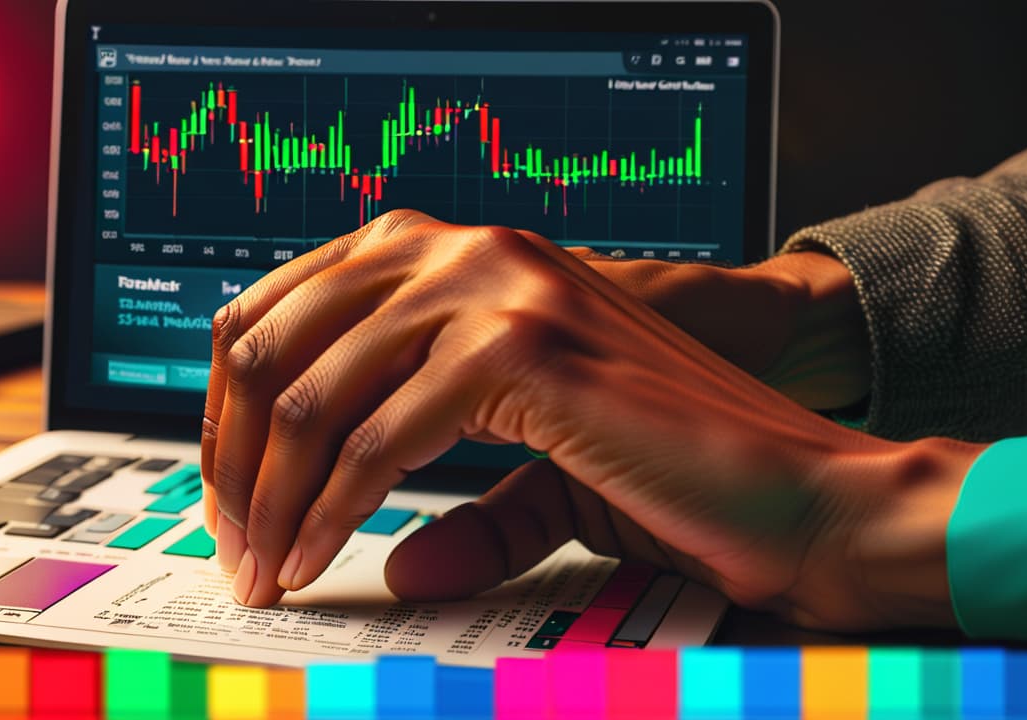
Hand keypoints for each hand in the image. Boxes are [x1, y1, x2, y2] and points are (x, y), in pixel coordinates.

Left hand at [201, 210, 980, 630]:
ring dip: (271, 494)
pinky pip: (379, 437)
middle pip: (278, 339)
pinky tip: (321, 558)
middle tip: (233, 544)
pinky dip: (332, 510)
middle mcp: (471, 249)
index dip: (235, 404)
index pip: (291, 305)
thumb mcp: (542, 474)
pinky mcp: (523, 345)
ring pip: (316, 390)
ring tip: (267, 567)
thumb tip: (395, 561)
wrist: (794, 490)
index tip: (232, 491)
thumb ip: (459, 497)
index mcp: (463, 256)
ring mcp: (499, 286)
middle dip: (234, 455)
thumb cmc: (675, 474)